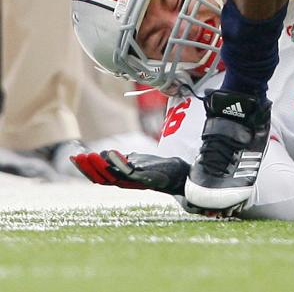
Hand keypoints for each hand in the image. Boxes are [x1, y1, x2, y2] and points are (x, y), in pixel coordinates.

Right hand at [71, 149, 188, 194]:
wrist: (178, 174)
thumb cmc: (156, 169)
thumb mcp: (135, 162)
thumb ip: (121, 161)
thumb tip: (104, 154)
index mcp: (120, 179)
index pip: (98, 176)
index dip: (85, 168)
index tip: (74, 157)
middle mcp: (124, 182)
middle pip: (101, 177)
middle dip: (88, 168)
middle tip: (77, 156)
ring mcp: (134, 181)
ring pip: (112, 175)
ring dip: (100, 165)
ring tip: (90, 155)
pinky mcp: (145, 177)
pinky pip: (128, 171)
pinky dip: (118, 162)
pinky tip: (110, 152)